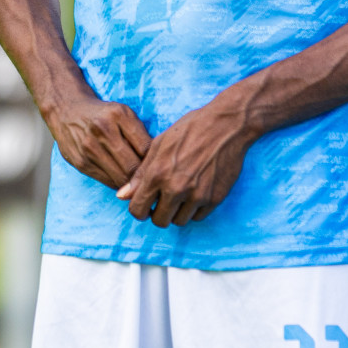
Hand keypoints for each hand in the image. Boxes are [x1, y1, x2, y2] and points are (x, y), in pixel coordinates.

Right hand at [43, 94, 151, 189]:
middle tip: (152, 181)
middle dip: (145, 177)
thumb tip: (157, 163)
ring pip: (121, 179)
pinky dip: (117, 183)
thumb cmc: (102, 113)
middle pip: (133, 168)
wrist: (65, 109)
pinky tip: (121, 179)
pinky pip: (107, 182)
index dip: (155, 162)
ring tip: (138, 183)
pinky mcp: (80, 162)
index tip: (159, 168)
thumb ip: (140, 134)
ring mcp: (88, 148)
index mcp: (117, 116)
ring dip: (131, 184)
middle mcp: (102, 131)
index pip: (146, 149)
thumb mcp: (124, 113)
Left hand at [118, 97, 255, 226]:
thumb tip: (121, 196)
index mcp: (157, 173)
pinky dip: (193, 210)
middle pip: (159, 220)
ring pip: (179, 221)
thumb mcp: (158, 146)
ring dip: (176, 212)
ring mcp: (197, 196)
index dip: (137, 209)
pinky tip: (193, 194)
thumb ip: (140, 174)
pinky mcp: (215, 199)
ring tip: (178, 195)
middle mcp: (176, 188)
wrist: (225, 127)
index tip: (143, 205)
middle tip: (161, 201)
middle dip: (157, 213)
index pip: (138, 209)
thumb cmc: (188, 131)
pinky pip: (198, 217)